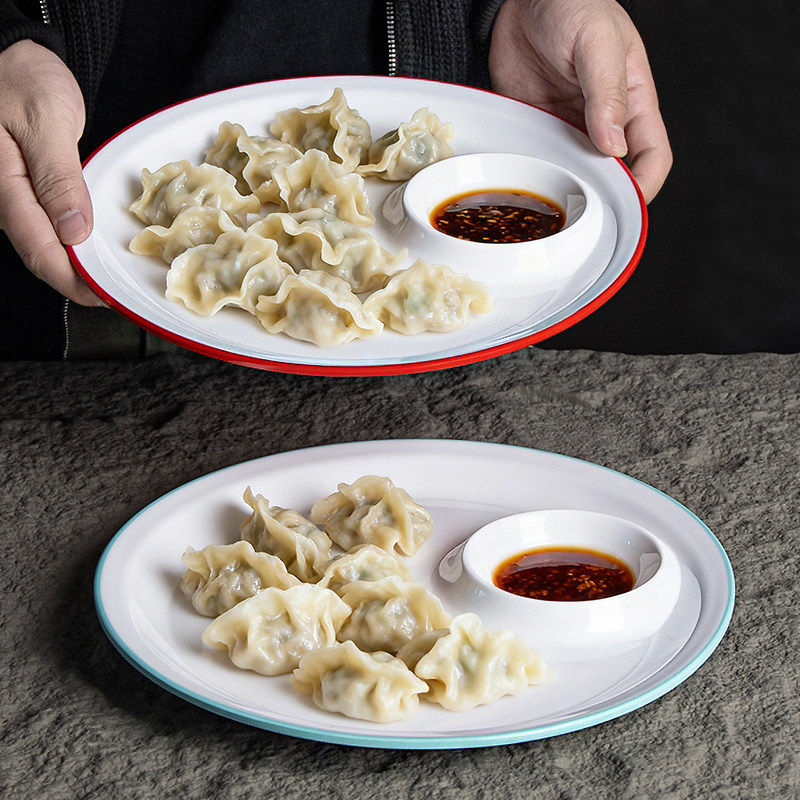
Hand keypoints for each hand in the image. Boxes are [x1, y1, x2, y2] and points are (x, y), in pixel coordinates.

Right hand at [0, 39, 99, 303]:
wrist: (10, 54)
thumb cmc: (22, 76)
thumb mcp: (44, 119)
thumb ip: (57, 176)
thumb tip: (72, 230)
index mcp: (1, 185)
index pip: (38, 250)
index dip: (73, 280)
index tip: (105, 295)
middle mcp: (4, 198)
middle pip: (41, 255)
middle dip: (78, 281)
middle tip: (118, 294)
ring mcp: (12, 197)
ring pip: (44, 244)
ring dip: (76, 265)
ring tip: (111, 278)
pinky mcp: (25, 191)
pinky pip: (47, 227)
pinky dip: (72, 243)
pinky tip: (93, 249)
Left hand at [489, 0, 671, 202]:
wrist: (522, 1)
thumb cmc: (570, 5)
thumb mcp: (596, 41)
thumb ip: (607, 93)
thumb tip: (615, 145)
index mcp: (634, 101)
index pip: (653, 155)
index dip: (646, 183)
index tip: (627, 202)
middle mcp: (605, 122)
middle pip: (616, 175)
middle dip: (606, 195)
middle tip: (585, 205)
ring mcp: (572, 129)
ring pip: (579, 174)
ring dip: (570, 189)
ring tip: (556, 197)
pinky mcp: (541, 130)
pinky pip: (544, 162)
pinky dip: (540, 175)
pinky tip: (532, 180)